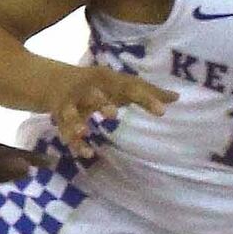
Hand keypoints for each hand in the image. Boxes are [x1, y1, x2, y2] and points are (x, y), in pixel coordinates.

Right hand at [45, 64, 172, 158]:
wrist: (55, 81)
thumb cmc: (99, 84)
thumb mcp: (121, 84)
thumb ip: (146, 91)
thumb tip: (177, 97)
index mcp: (105, 79)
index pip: (128, 87)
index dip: (144, 98)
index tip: (162, 112)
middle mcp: (86, 90)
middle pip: (92, 95)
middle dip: (100, 103)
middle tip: (113, 114)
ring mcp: (70, 104)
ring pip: (70, 113)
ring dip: (76, 122)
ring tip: (84, 132)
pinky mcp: (60, 118)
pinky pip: (65, 131)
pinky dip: (74, 142)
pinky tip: (86, 153)